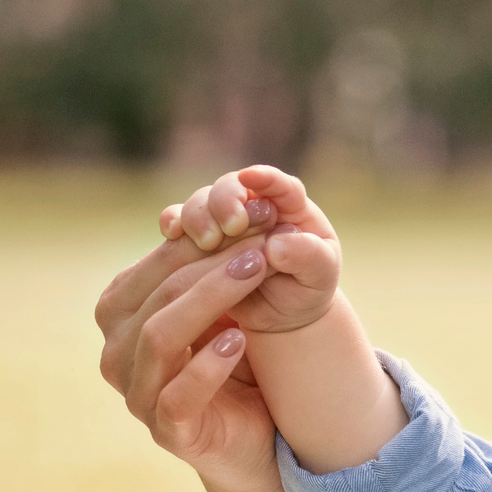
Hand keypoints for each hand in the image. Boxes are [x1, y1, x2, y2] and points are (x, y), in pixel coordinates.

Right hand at [93, 231, 290, 491]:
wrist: (253, 436)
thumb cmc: (231, 361)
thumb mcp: (218, 306)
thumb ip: (203, 265)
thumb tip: (195, 210)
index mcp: (120, 315)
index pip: (154, 267)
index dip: (201, 238)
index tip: (251, 216)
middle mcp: (117, 354)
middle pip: (158, 297)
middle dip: (212, 265)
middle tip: (261, 242)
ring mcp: (138, 396)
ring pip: (161, 338)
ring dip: (212, 300)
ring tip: (256, 274)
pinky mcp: (168, 431)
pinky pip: (178, 395)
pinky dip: (207, 365)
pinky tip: (238, 340)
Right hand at [156, 165, 341, 335]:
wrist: (282, 314)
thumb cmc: (306, 288)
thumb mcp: (320, 274)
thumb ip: (308, 255)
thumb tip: (276, 244)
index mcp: (290, 206)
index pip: (280, 185)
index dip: (266, 179)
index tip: (252, 178)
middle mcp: (253, 206)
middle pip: (231, 187)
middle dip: (225, 202)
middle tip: (231, 227)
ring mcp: (222, 220)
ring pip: (201, 203)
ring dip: (198, 217)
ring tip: (208, 242)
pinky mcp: (197, 239)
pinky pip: (178, 223)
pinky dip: (173, 224)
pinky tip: (171, 233)